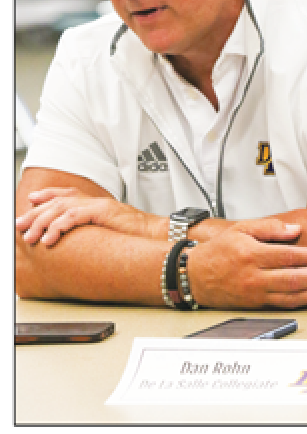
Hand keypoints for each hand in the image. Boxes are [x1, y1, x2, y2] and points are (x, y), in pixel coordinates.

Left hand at [16, 188, 160, 246]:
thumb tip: (79, 239)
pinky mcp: (103, 212)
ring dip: (42, 223)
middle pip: (58, 201)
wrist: (158, 234)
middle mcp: (96, 201)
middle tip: (20, 226)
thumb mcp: (112, 230)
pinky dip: (58, 227)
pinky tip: (49, 238)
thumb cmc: (138, 236)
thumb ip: (95, 229)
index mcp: (97, 204)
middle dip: (35, 214)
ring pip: (61, 208)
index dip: (47, 196)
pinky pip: (73, 216)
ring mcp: (99, 205)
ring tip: (30, 237)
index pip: (67, 193)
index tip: (31, 201)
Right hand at [187, 219, 306, 308]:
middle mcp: (253, 276)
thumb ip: (269, 227)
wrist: (193, 276)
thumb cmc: (217, 252)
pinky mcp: (256, 305)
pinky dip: (304, 304)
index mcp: (251, 254)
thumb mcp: (240, 229)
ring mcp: (255, 293)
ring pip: (291, 296)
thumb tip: (295, 229)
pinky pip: (284, 305)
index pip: (287, 256)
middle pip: (293, 278)